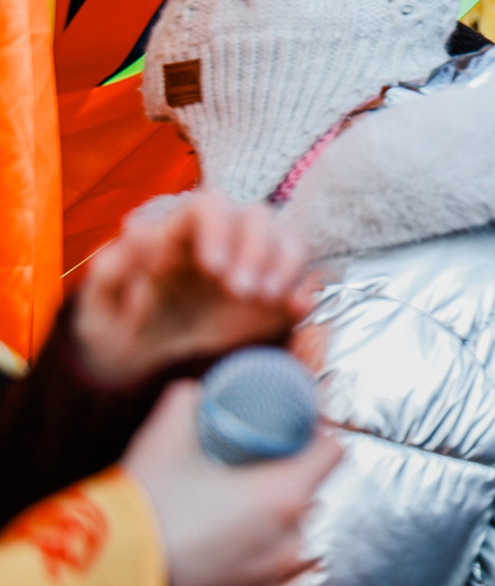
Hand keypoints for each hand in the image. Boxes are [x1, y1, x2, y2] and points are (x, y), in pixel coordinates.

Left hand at [74, 194, 318, 388]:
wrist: (139, 379)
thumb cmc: (116, 337)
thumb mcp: (98, 310)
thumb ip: (110, 272)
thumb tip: (140, 236)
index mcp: (178, 236)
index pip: (208, 205)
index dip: (218, 227)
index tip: (212, 267)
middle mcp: (222, 243)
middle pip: (257, 216)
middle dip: (256, 249)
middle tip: (242, 292)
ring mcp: (252, 267)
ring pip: (288, 238)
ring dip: (284, 263)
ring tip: (265, 299)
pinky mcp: (274, 297)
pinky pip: (304, 278)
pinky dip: (305, 288)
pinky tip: (295, 308)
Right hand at [122, 381, 339, 585]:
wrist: (107, 577)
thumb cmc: (144, 512)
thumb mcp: (165, 440)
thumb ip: (186, 401)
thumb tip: (195, 390)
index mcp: (285, 494)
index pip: (333, 452)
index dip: (314, 434)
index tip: (289, 429)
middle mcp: (290, 538)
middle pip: (308, 491)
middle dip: (285, 475)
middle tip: (248, 465)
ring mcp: (271, 574)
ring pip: (287, 531)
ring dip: (267, 516)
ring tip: (226, 506)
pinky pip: (264, 564)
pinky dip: (249, 550)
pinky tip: (217, 540)